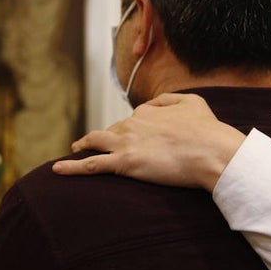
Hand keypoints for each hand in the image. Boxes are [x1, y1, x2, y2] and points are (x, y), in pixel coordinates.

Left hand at [52, 93, 245, 191]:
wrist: (212, 152)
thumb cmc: (208, 130)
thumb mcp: (193, 102)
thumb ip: (170, 99)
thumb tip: (153, 103)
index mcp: (147, 111)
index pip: (131, 120)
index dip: (131, 130)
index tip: (133, 138)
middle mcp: (132, 123)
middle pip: (112, 131)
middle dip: (106, 138)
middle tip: (102, 147)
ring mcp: (126, 143)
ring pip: (95, 142)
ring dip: (82, 145)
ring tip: (74, 149)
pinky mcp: (124, 163)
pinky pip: (91, 165)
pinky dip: (72, 167)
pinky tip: (57, 170)